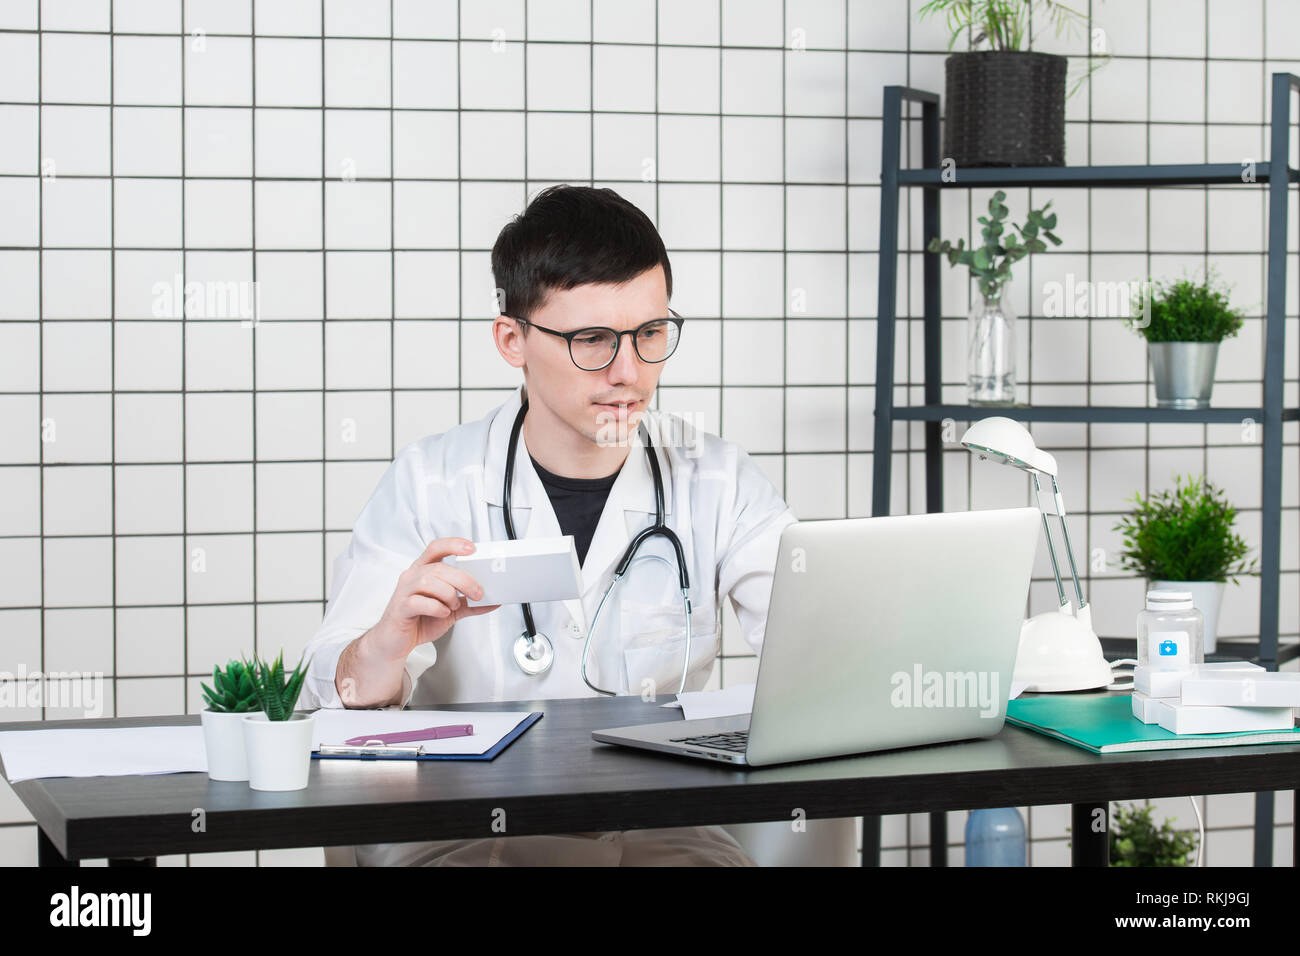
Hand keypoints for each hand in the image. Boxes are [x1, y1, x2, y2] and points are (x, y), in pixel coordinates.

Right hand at [364, 537, 500, 663]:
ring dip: (448, 595)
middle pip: (439, 567)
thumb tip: (493, 601)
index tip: (472, 548)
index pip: (436, 548)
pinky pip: (419, 602)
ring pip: (429, 582)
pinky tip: (442, 613)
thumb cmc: (419, 620)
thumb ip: (470, 604)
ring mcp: (404, 591)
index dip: (453, 544)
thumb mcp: (450, 610)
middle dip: (463, 579)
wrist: (396, 642)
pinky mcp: (400, 608)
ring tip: (453, 606)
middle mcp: (412, 576)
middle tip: (478, 592)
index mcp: (424, 570)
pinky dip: (436, 608)